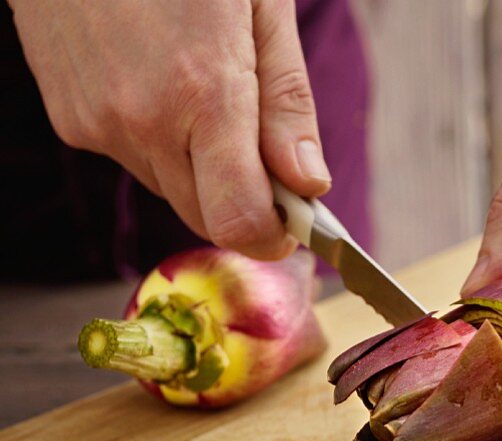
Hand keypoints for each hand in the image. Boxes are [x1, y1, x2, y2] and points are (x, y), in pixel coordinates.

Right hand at [9, 0, 329, 259]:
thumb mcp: (261, 8)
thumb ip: (287, 103)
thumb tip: (309, 184)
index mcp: (202, 94)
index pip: (240, 223)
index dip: (275, 233)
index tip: (296, 215)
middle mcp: (142, 122)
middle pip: (208, 218)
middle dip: (244, 200)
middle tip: (260, 145)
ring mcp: (97, 124)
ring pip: (171, 189)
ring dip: (201, 167)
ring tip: (201, 88)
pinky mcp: (69, 119)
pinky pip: (133, 159)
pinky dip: (159, 141)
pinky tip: (158, 79)